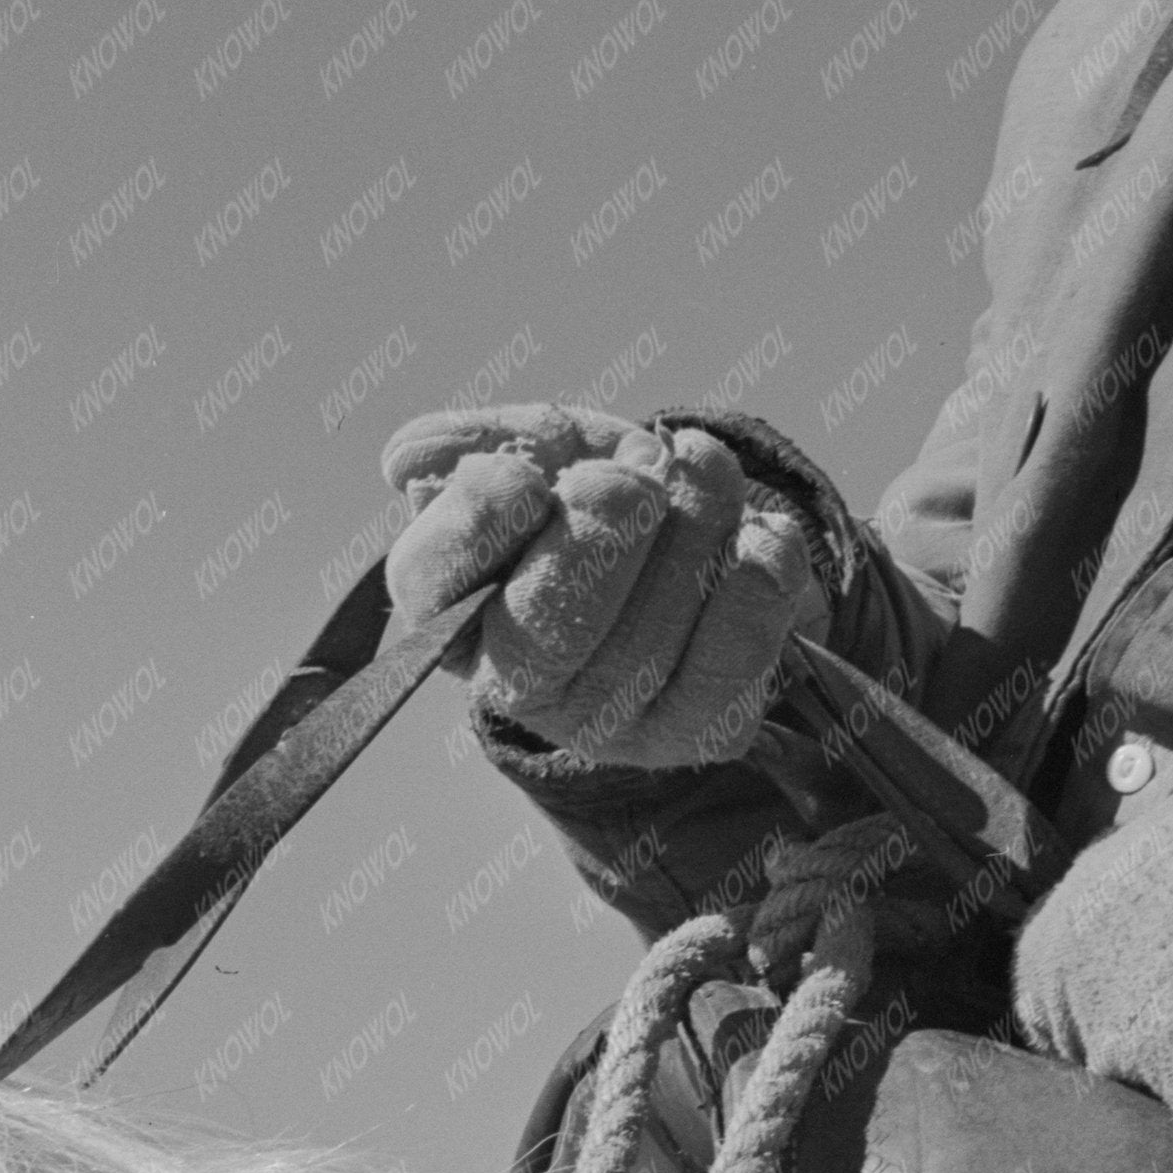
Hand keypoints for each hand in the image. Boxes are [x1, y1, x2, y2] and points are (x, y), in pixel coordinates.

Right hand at [382, 403, 830, 770]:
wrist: (695, 557)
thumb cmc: (599, 501)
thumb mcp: (551, 450)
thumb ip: (495, 439)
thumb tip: (410, 462)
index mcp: (451, 600)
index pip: (437, 575)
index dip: (483, 522)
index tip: (531, 476)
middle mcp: (514, 679)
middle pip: (547, 628)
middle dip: (602, 535)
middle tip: (639, 472)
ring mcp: (605, 722)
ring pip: (650, 639)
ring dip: (695, 529)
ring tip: (706, 467)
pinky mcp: (694, 733)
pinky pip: (731, 666)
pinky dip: (758, 586)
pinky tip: (762, 535)